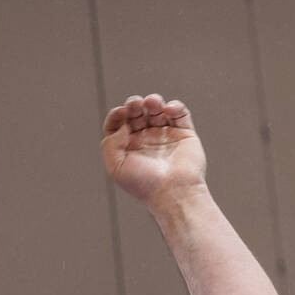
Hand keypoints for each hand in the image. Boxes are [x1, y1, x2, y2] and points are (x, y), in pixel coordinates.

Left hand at [101, 94, 206, 209]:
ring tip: (153, 102)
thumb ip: (110, 142)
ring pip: (158, 110)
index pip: (119, 123)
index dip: (118, 114)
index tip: (121, 112)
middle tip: (136, 103)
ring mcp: (165, 136)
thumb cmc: (144, 184)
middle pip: (137, 113)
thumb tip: (120, 125)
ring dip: (154, 101)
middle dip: (135, 104)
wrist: (173, 193)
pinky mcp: (184, 134)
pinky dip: (175, 106)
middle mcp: (146, 140)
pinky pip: (180, 114)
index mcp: (128, 147)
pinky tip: (169, 109)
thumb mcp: (115, 166)